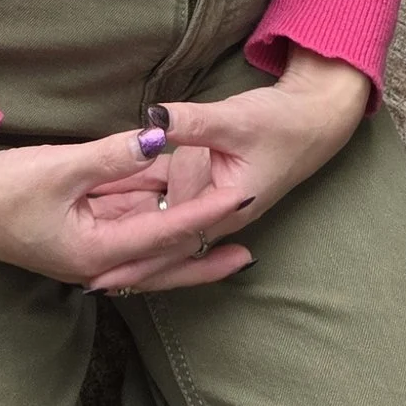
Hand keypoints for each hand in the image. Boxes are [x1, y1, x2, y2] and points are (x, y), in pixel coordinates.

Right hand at [0, 124, 252, 291]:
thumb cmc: (1, 191)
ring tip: (220, 226)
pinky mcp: (75, 228)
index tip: (241, 203)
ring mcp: (84, 246)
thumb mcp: (60, 169)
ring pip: (145, 242)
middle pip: (162, 261)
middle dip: (204, 257)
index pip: (164, 238)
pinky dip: (149, 214)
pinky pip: (123, 224)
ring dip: (179, 233)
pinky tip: (170, 198)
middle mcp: (96, 259)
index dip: (206, 219)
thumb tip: (160, 140)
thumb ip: (113, 155)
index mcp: (96, 254)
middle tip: (247, 254)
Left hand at [83, 49, 373, 294]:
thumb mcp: (234, 120)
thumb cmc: (280, 122)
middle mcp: (220, 217)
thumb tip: (151, 121)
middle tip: (90, 286)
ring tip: (102, 263)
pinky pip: (179, 209)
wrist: (314, 119)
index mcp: (226, 208)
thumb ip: (190, 122)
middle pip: (169, 247)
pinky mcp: (214, 191)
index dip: (138, 259)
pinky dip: (155, 215)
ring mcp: (217, 207)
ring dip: (141, 244)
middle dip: (133, 266)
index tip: (103, 275)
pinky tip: (129, 218)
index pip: (173, 242)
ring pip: (172, 229)